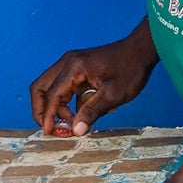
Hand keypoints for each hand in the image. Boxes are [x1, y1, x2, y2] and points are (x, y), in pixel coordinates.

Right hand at [29, 23, 157, 134]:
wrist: (141, 50)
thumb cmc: (130, 69)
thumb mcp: (113, 95)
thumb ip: (92, 112)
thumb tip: (76, 130)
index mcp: (74, 67)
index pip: (52, 94)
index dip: (48, 115)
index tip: (49, 132)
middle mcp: (67, 63)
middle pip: (41, 87)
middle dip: (42, 109)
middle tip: (50, 127)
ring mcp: (72, 65)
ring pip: (51, 88)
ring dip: (56, 107)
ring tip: (71, 123)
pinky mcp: (78, 69)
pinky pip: (64, 87)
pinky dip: (67, 102)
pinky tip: (82, 113)